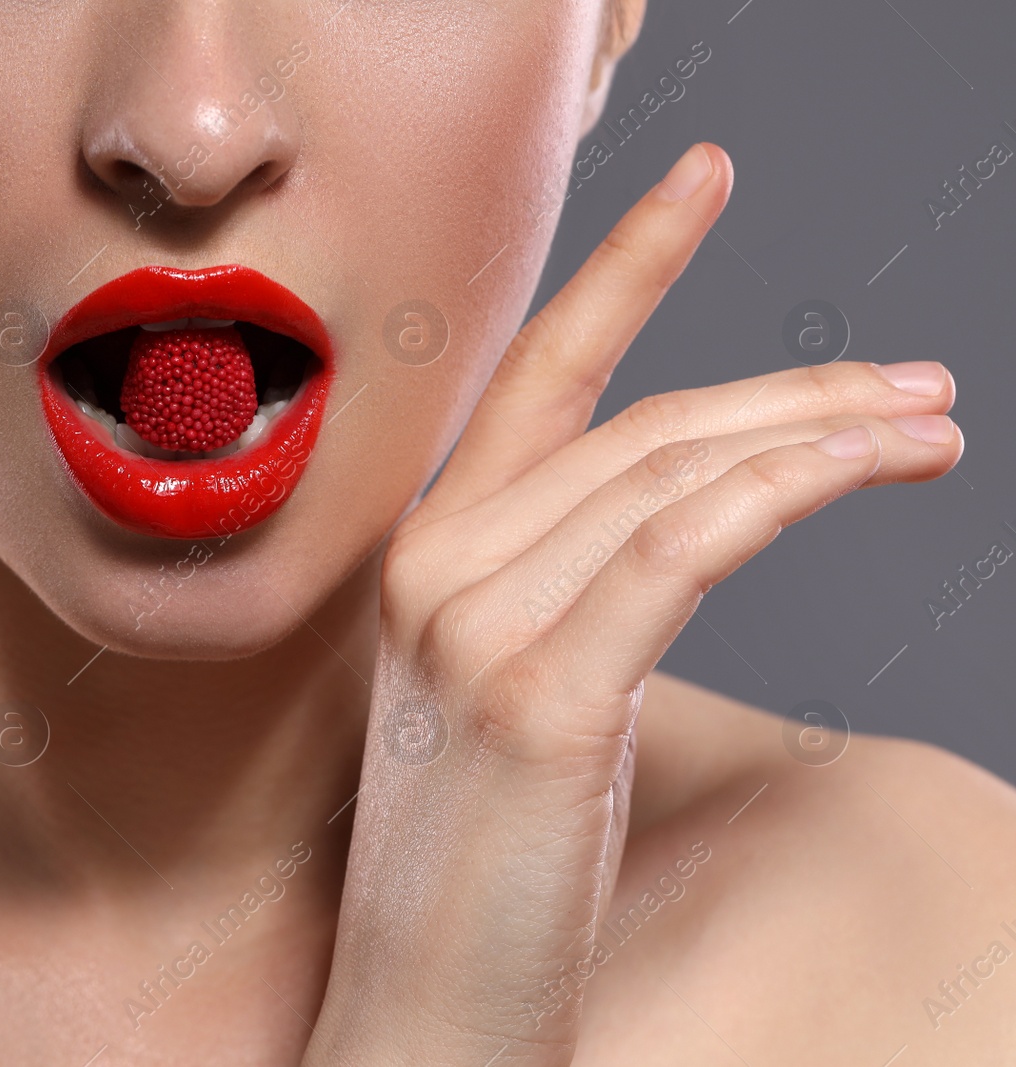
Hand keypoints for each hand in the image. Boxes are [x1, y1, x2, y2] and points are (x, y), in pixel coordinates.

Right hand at [302, 143, 960, 1065]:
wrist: (418, 1005)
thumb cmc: (483, 859)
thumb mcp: (518, 686)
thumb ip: (568, 583)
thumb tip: (687, 516)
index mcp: (422, 557)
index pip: (539, 378)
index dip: (625, 268)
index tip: (701, 180)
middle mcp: (432, 568)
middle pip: (640, 423)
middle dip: (793, 388)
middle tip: (914, 388)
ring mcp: (471, 627)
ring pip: (669, 473)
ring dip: (817, 432)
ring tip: (925, 429)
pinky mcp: (538, 698)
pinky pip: (678, 550)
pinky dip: (779, 492)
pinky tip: (860, 470)